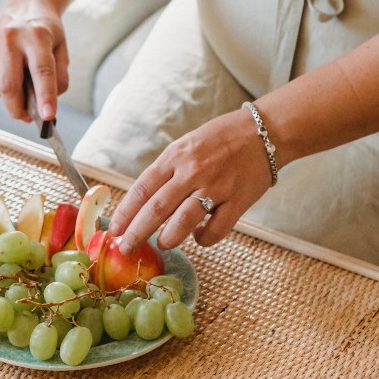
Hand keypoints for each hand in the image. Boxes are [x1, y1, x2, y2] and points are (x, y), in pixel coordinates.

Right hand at [0, 0, 69, 121]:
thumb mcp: (62, 50)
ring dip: (9, 97)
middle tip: (27, 117)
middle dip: (17, 109)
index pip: (42, 70)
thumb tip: (45, 108)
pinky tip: (8, 71)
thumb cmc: (46, 32)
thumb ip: (59, 78)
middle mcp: (11, 36)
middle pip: (9, 85)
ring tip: (20, 84)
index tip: (47, 117)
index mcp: (37, 35)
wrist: (25, 4)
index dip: (45, 96)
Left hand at [108, 108, 272, 251]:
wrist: (265, 131)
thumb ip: (167, 171)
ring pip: (182, 223)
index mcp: (175, 156)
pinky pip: (215, 230)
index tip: (114, 230)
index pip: (142, 189)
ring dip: (168, 239)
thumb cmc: (220, 139)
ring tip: (162, 243)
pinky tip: (199, 237)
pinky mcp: (238, 200)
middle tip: (126, 247)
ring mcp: (216, 186)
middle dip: (136, 233)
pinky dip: (203, 239)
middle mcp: (192, 171)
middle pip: (156, 209)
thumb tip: (143, 203)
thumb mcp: (186, 146)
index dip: (125, 213)